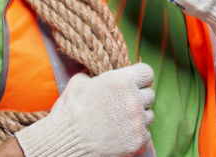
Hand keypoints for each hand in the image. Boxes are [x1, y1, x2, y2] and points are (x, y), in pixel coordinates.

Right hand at [16, 63, 154, 156]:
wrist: (65, 142)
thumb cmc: (70, 112)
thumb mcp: (78, 83)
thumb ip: (94, 75)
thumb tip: (96, 74)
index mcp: (122, 81)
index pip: (147, 73)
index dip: (141, 77)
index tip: (136, 83)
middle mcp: (134, 99)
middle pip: (150, 94)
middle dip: (138, 98)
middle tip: (124, 105)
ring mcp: (138, 121)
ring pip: (149, 115)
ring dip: (138, 117)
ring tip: (121, 122)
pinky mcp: (139, 141)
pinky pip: (147, 136)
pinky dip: (137, 136)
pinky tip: (122, 136)